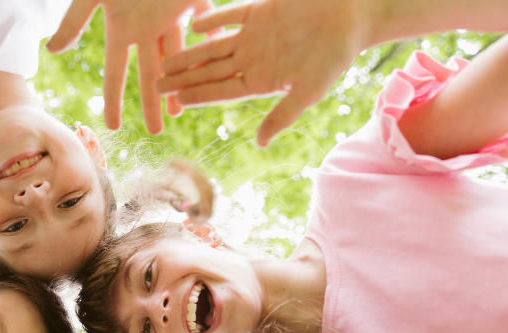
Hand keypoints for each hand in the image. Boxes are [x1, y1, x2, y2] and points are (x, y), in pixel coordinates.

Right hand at [47, 0, 215, 133]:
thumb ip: (74, 21)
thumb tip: (53, 51)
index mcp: (122, 28)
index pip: (116, 72)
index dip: (114, 98)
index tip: (113, 126)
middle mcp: (147, 27)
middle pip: (151, 71)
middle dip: (153, 101)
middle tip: (157, 131)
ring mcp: (170, 13)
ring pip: (179, 56)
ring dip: (182, 81)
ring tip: (182, 109)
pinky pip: (205, 22)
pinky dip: (211, 38)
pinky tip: (215, 59)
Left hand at [158, 0, 365, 145]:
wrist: (353, 17)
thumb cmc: (335, 57)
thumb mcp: (308, 91)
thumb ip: (282, 115)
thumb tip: (260, 144)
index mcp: (261, 80)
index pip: (222, 91)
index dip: (198, 96)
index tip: (175, 103)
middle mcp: (253, 59)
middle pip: (210, 71)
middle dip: (183, 78)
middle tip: (155, 85)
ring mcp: (254, 35)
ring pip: (213, 46)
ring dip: (189, 52)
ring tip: (165, 59)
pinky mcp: (259, 10)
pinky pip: (230, 15)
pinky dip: (212, 19)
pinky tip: (193, 25)